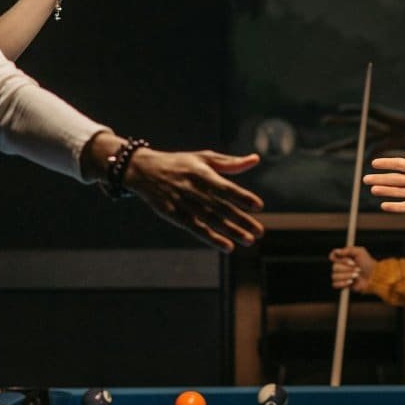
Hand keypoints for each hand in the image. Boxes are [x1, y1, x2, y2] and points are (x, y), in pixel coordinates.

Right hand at [124, 148, 264, 251]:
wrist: (144, 170)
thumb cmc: (181, 163)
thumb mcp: (204, 158)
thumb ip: (230, 163)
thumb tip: (256, 159)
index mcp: (203, 174)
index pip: (226, 188)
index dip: (242, 197)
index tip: (259, 206)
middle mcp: (194, 190)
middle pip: (222, 208)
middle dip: (242, 220)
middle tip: (260, 232)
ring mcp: (184, 204)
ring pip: (211, 220)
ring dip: (231, 232)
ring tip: (249, 241)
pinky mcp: (174, 215)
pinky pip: (196, 229)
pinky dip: (212, 238)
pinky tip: (227, 247)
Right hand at [329, 246, 376, 291]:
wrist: (373, 277)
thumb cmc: (368, 263)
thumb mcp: (360, 252)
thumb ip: (349, 249)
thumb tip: (337, 251)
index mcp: (343, 257)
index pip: (332, 256)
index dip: (337, 257)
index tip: (346, 257)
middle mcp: (340, 266)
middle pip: (334, 267)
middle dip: (347, 268)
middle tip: (358, 268)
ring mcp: (340, 276)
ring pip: (334, 276)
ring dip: (347, 275)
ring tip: (357, 275)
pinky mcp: (342, 284)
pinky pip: (335, 284)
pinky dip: (343, 283)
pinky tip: (351, 282)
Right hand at [364, 129, 404, 216]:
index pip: (398, 164)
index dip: (386, 163)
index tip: (373, 163)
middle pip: (393, 179)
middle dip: (379, 179)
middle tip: (365, 179)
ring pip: (396, 192)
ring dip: (384, 191)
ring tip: (372, 189)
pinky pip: (404, 207)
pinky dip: (394, 207)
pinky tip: (383, 205)